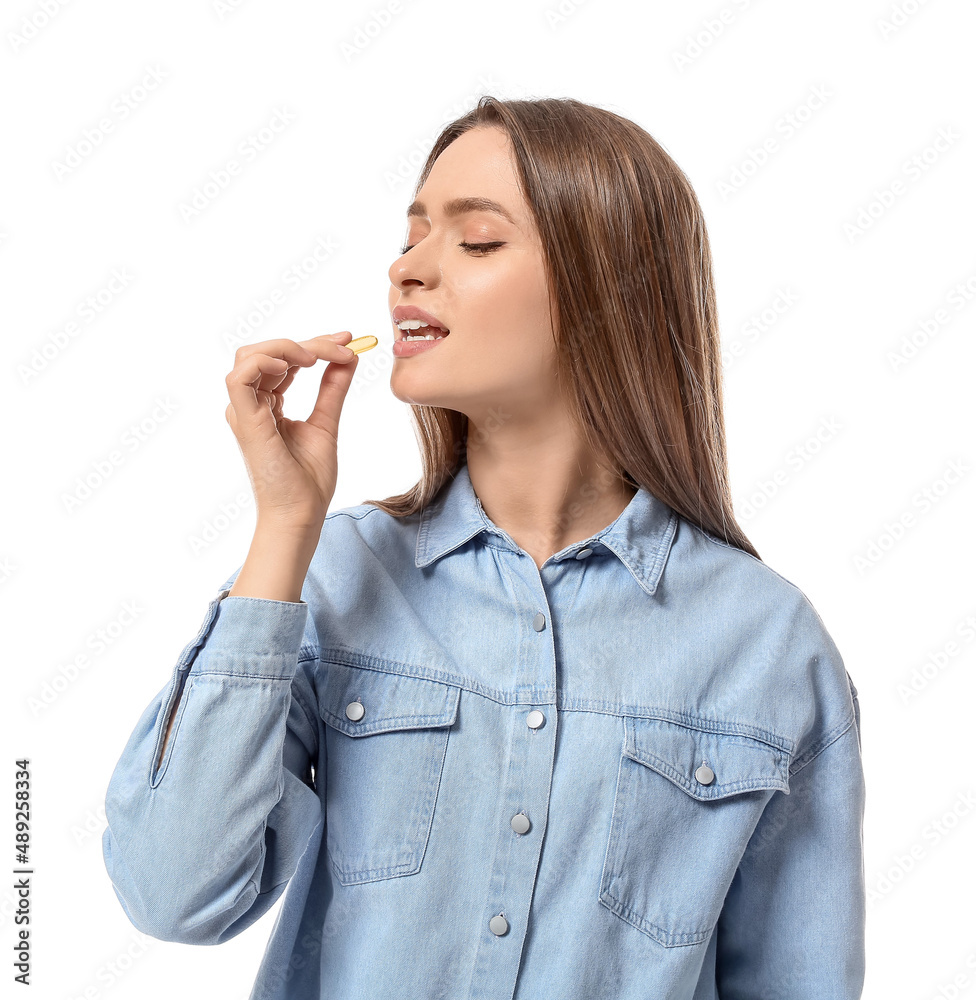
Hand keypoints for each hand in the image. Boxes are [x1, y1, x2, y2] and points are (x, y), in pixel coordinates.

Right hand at [224, 331, 360, 531]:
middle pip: (267, 352)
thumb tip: (349, 357)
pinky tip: (299, 365)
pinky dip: (266, 361)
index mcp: (266, 406)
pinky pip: (240, 377)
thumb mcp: (327, 423)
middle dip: (307, 342)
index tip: (349, 340)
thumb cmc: (309, 480)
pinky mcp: (244, 421)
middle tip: (343, 345)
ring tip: (320, 356)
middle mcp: (251, 406)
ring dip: (287, 346)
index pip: (283, 361)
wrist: (302, 514)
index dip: (314, 344)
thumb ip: (333, 389)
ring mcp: (244, 412)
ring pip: (250, 356)